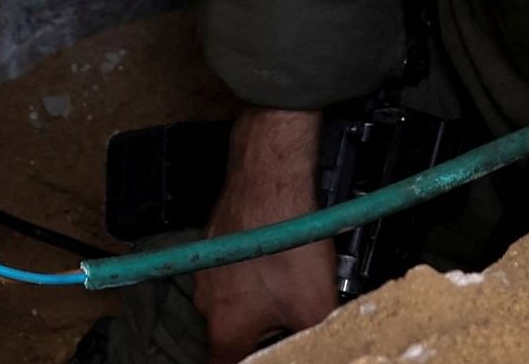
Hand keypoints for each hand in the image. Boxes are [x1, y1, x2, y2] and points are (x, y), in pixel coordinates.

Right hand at [194, 107, 336, 361]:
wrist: (271, 183)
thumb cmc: (286, 241)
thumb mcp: (316, 305)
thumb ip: (313, 337)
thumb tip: (321, 343)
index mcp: (226, 328)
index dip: (251, 362)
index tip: (265, 356)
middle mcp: (207, 302)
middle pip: (232, 333)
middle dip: (261, 331)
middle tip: (289, 319)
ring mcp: (208, 271)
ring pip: (234, 298)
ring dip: (258, 298)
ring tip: (289, 283)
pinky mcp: (215, 244)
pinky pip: (234, 268)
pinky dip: (254, 269)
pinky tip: (279, 257)